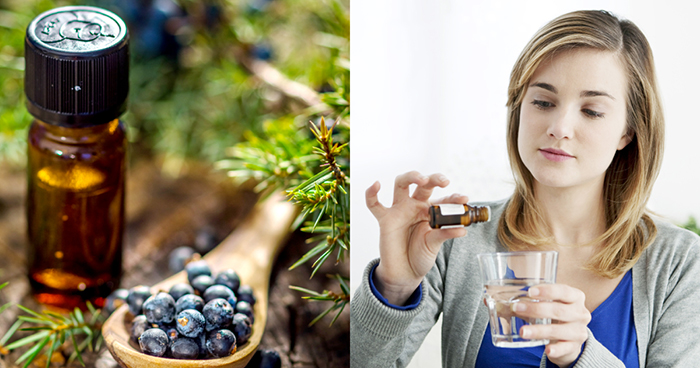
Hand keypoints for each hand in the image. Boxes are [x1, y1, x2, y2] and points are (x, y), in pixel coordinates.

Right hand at [365, 171, 467, 304]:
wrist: (405, 273)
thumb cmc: (420, 255)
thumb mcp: (434, 244)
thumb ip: (444, 234)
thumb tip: (463, 229)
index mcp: (430, 211)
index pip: (443, 200)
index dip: (454, 199)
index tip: (464, 199)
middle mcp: (415, 206)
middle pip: (423, 185)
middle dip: (433, 179)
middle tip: (443, 181)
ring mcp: (400, 210)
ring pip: (401, 184)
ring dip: (411, 177)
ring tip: (422, 179)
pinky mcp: (385, 219)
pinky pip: (375, 204)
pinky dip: (372, 194)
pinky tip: (376, 185)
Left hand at [513, 284, 590, 366]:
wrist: (570, 338)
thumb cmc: (556, 316)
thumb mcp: (548, 304)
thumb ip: (526, 301)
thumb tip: (492, 301)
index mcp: (575, 297)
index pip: (564, 291)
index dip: (547, 291)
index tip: (530, 291)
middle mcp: (580, 313)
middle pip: (559, 310)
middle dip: (536, 309)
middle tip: (516, 308)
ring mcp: (579, 331)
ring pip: (558, 330)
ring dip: (539, 331)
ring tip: (523, 332)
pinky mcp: (574, 347)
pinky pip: (565, 348)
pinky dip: (556, 349)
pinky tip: (547, 350)